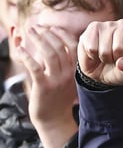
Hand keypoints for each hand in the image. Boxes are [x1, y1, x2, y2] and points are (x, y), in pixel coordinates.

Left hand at [15, 25, 78, 147]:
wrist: (54, 120)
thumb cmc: (58, 100)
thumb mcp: (68, 82)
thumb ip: (65, 66)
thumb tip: (56, 47)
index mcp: (76, 73)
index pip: (74, 48)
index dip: (63, 35)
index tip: (52, 28)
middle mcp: (69, 76)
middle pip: (60, 48)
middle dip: (47, 34)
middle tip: (37, 27)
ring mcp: (57, 81)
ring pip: (49, 54)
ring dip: (38, 40)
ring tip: (30, 32)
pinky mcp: (44, 87)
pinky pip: (35, 67)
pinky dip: (27, 56)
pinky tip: (21, 49)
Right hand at [77, 19, 122, 85]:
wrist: (101, 69)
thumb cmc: (122, 69)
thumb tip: (121, 63)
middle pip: (119, 49)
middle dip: (116, 59)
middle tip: (116, 58)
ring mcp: (108, 24)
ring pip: (105, 50)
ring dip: (105, 58)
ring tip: (108, 55)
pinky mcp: (93, 28)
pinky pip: (92, 49)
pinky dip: (94, 56)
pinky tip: (98, 51)